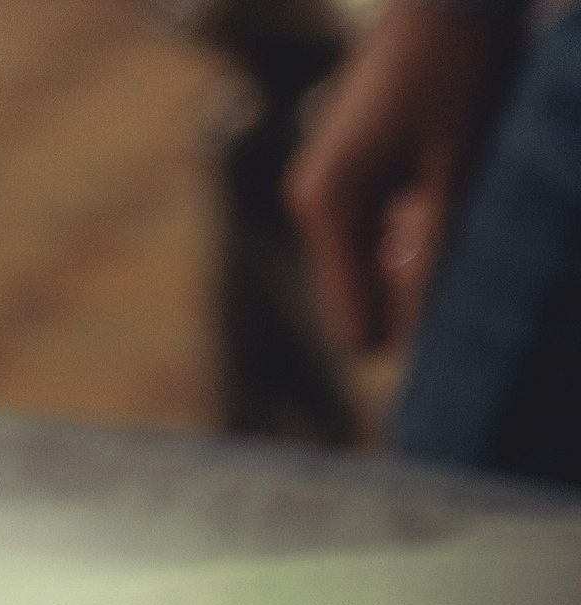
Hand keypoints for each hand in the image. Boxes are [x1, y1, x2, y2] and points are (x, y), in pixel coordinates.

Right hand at [284, 1, 518, 352]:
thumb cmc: (459, 67)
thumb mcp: (461, 167)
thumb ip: (438, 255)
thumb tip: (419, 345)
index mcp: (329, 206)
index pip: (357, 324)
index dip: (412, 341)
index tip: (467, 337)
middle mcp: (315, 201)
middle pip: (366, 297)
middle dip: (420, 296)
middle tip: (482, 265)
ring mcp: (329, 184)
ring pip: (376, 264)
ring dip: (426, 259)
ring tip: (473, 215)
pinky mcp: (352, 168)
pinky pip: (381, 231)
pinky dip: (420, 231)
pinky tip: (458, 192)